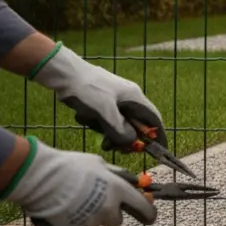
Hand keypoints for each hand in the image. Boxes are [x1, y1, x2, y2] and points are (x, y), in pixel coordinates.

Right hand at [1, 137, 157, 225]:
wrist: (40, 177)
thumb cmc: (70, 166)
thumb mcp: (99, 163)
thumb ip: (117, 175)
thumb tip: (130, 181)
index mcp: (118, 191)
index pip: (144, 209)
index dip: (147, 213)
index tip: (148, 215)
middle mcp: (108, 210)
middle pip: (116, 220)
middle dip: (110, 213)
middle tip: (97, 200)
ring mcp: (89, 223)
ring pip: (95, 224)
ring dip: (90, 216)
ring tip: (74, 200)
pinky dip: (72, 222)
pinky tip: (62, 209)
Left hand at [32, 44, 166, 151]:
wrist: (65, 74)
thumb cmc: (87, 90)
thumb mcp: (104, 112)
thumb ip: (120, 130)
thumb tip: (131, 142)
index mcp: (135, 97)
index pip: (154, 119)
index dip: (158, 135)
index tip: (160, 150)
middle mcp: (128, 98)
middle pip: (135, 125)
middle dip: (124, 137)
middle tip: (111, 146)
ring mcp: (115, 100)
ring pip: (118, 123)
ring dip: (107, 130)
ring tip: (92, 126)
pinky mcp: (102, 102)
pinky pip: (105, 118)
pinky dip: (96, 122)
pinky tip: (84, 115)